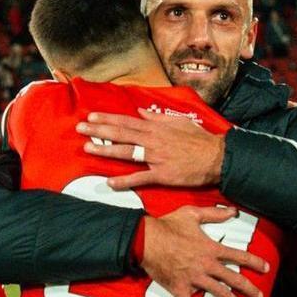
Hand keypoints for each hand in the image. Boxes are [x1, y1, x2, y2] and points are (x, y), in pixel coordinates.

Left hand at [77, 109, 225, 189]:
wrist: (217, 157)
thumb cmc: (200, 139)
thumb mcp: (180, 121)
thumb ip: (159, 117)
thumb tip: (143, 113)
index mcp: (156, 127)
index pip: (126, 121)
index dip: (107, 119)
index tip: (91, 117)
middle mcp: (153, 140)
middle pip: (121, 134)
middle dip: (99, 131)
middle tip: (80, 129)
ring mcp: (156, 157)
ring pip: (126, 152)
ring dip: (106, 150)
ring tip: (88, 149)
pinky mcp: (162, 174)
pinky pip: (140, 178)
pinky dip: (125, 181)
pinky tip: (110, 182)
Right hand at [141, 206, 269, 296]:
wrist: (146, 239)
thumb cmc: (168, 225)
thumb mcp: (192, 213)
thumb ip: (214, 213)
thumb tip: (233, 211)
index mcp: (210, 249)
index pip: (238, 256)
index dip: (254, 262)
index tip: (266, 268)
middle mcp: (206, 266)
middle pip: (233, 278)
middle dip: (249, 288)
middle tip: (259, 296)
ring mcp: (194, 279)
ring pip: (218, 293)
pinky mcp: (180, 290)